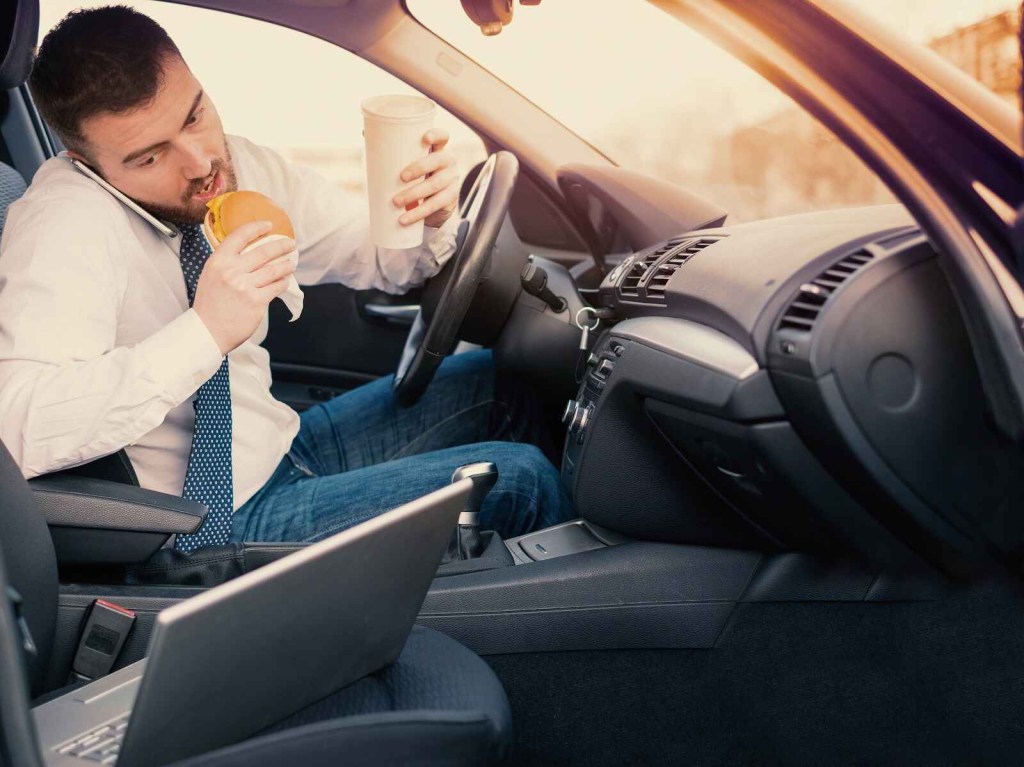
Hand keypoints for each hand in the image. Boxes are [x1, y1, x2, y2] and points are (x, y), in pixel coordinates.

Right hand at [192, 221, 297, 354]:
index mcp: (218, 261)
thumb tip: (249, 252)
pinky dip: (283, 283)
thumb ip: (227, 263)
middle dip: (281, 246)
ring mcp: (245, 286)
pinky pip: (276, 287)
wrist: (207, 331)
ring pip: (274, 270)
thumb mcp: (211, 275)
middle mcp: (231, 271)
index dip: (257, 228)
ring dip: (286, 265)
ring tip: (291, 263)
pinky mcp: (257, 301)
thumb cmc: (210, 304)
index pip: (240, 236)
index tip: (269, 225)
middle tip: (290, 244)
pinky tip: (285, 281)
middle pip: (264, 251)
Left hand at [393, 128, 459, 229]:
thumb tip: (365, 134)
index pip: (443, 137)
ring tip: (396, 202)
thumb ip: (395, 151)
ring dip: (414, 194)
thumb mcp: (411, 163)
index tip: (424, 138)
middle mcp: (449, 162)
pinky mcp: (451, 199)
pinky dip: (418, 213)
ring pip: (435, 185)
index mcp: (439, 149)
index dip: (436, 135)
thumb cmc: (418, 177)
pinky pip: (435, 205)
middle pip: (437, 161)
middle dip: (419, 168)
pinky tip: (404, 218)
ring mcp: (452, 180)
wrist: (435, 205)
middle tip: (401, 177)